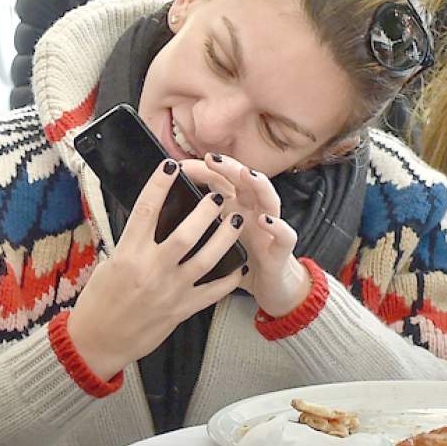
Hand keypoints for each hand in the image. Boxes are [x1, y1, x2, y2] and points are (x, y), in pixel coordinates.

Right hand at [66, 159, 245, 379]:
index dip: (159, 185)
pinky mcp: (181, 310)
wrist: (96, 342)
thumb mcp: (110, 264)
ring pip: (206, 259)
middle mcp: (151, 270)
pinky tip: (240, 265)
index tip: (170, 165)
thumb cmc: (98, 302)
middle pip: (186, 233)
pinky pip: (212, 292)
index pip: (145, 211)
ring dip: (224, 237)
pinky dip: (229, 278)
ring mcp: (170, 291)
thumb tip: (149, 222)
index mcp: (128, 254)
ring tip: (236, 221)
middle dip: (206, 210)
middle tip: (218, 195)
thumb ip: (133, 244)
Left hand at [180, 153, 311, 317]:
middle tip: (212, 159)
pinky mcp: (280, 250)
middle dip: (229, 167)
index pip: (220, 179)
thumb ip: (196, 223)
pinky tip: (265, 221)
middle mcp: (253, 212)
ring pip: (269, 199)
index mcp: (234, 207)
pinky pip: (285, 236)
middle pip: (244, 181)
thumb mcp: (214, 239)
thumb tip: (160, 212)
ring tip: (247, 175)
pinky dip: (278, 226)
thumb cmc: (239, 258)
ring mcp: (269, 229)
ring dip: (259, 185)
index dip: (202, 170)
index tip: (179, 167)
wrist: (268, 286)